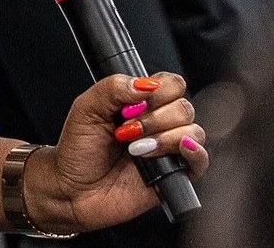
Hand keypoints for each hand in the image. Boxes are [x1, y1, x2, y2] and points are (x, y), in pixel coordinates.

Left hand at [23, 73, 208, 233]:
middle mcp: (159, 124)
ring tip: (135, 149)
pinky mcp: (174, 175)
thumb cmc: (78, 149)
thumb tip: (146, 84)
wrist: (72, 189)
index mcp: (141, 103)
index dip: (158, 90)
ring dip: (165, 137)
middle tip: (127, 130)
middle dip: (155, 117)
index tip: (133, 105)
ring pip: (194, 131)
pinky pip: (201, 161)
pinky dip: (195, 152)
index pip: (171, 84)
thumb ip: (114, 88)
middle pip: (183, 106)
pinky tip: (176, 150)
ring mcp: (168, 149)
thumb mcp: (87, 108)